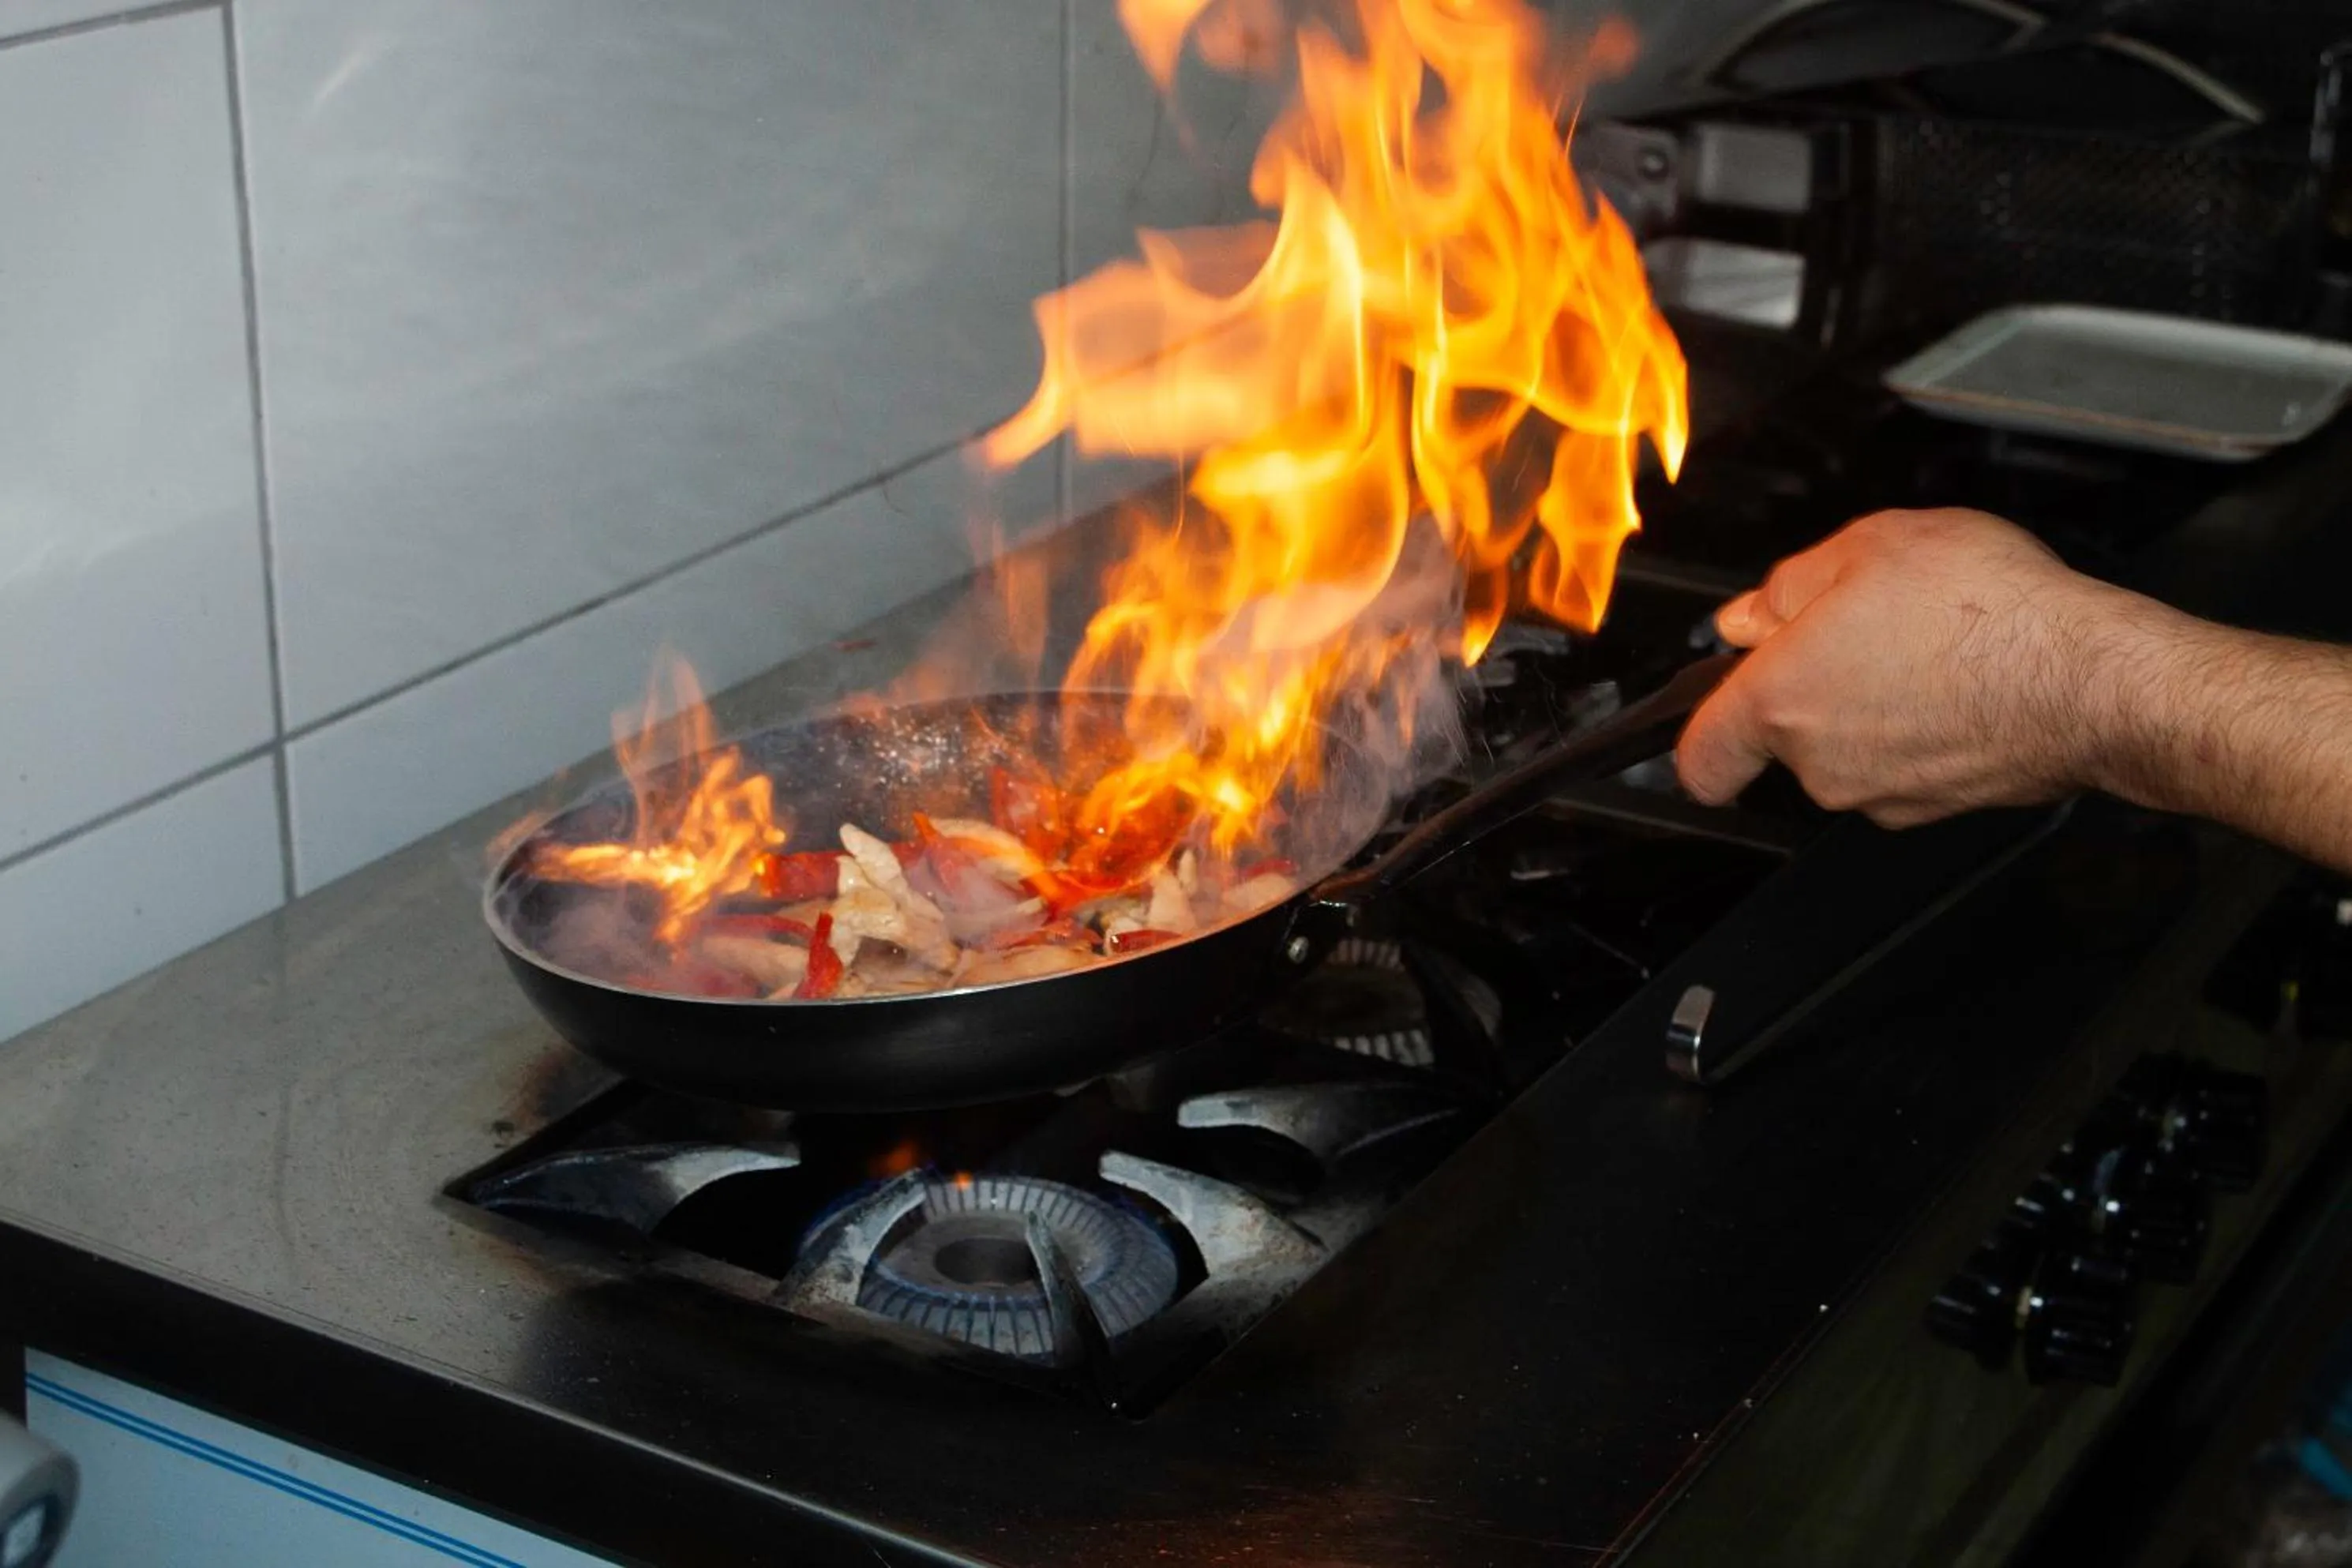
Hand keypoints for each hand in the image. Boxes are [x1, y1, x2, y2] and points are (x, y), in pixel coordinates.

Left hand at [1675, 508, 2124, 827]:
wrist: (2090, 677)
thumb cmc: (1987, 612)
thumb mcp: (1869, 547)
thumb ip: (1788, 586)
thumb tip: (1747, 617)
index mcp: (1782, 701)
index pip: (1700, 756)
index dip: (1701, 732)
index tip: (1713, 713)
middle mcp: (1822, 764)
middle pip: (1783, 737)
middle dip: (1811, 684)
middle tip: (1863, 628)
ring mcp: (1880, 793)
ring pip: (1847, 750)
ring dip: (1869, 703)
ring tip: (1925, 646)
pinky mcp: (1936, 806)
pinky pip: (1902, 764)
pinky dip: (1919, 728)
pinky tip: (1959, 680)